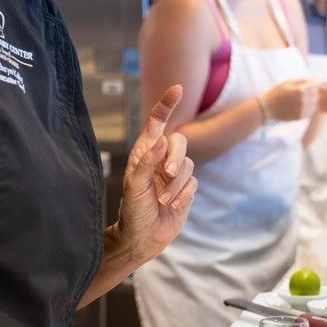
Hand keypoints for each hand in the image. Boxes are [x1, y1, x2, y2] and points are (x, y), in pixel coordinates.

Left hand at [117, 85, 197, 262]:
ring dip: (175, 184)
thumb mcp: (135, 185)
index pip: (157, 123)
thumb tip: (161, 139)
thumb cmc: (133, 210)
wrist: (144, 237)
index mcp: (144, 153)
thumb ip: (147, 161)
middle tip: (165, 174)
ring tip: (162, 200)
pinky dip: (183, 194)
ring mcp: (174, 174)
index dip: (167, 105)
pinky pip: (193, 182)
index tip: (178, 89)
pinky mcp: (186, 188)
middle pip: (179, 142)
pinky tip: (171, 204)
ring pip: (189, 165)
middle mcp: (160, 159)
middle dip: (175, 158)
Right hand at [263, 78, 319, 121]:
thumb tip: (318, 81)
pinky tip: (298, 105)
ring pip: (314, 103)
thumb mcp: (288, 82)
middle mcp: (303, 101)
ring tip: (299, 98)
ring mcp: (302, 110)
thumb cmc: (277, 93)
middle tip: (302, 91)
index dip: (316, 83)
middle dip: (313, 91)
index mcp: (300, 90)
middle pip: (316, 94)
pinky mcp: (301, 117)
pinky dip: (307, 107)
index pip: (316, 84)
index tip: (312, 83)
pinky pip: (310, 111)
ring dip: (310, 100)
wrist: (267, 108)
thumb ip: (304, 80)